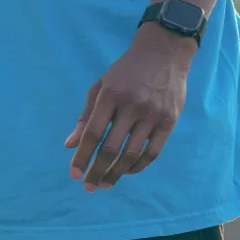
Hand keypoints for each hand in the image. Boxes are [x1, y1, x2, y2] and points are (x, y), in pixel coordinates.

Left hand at [66, 26, 193, 189]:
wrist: (164, 52)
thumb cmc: (126, 71)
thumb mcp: (101, 86)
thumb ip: (85, 116)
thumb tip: (69, 145)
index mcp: (110, 95)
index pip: (92, 133)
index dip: (81, 157)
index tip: (74, 175)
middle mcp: (131, 105)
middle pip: (110, 148)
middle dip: (97, 171)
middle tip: (89, 186)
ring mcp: (152, 114)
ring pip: (131, 154)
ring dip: (116, 173)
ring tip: (105, 184)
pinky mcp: (169, 121)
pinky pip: (152, 152)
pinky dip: (138, 166)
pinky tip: (127, 171)